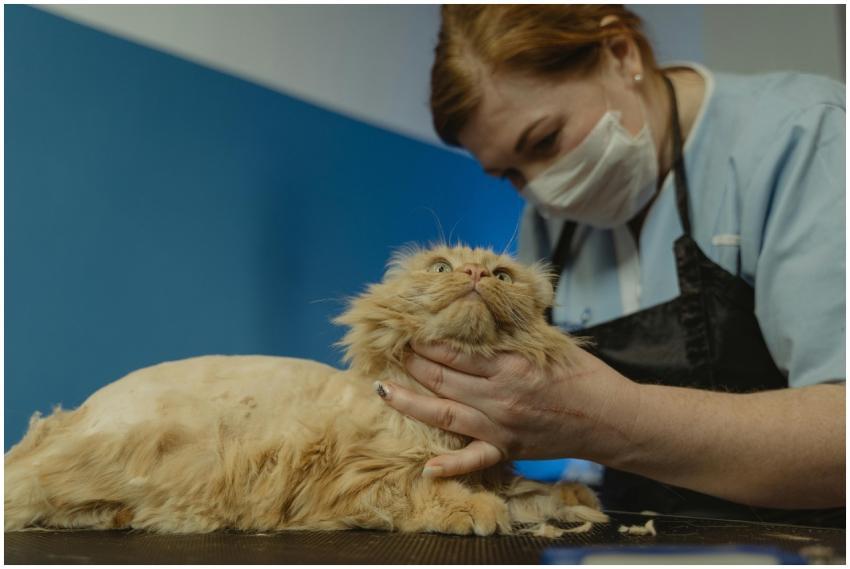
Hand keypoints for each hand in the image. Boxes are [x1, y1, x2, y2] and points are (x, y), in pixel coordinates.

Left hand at [376, 340, 640, 477]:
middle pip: (443, 379)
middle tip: (391, 350)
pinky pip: (475, 459)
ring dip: (411, 402)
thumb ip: (512, 331)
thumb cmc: (583, 374)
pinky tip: (428, 468)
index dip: (428, 341)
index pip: (456, 352)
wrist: (611, 418)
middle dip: (413, 363)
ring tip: (383, 389)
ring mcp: (501, 426)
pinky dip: (452, 466)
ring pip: (445, 414)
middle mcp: (499, 397)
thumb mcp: (548, 341)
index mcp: (510, 366)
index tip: (408, 329)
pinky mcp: (508, 449)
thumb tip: (481, 308)